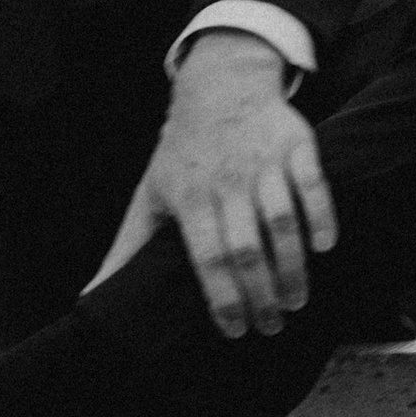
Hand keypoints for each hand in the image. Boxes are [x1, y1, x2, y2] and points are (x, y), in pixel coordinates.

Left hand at [88, 29, 337, 339]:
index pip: (207, 258)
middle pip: (246, 249)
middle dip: (261, 295)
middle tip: (271, 327)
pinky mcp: (295, 146)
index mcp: (189, 198)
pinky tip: (324, 247)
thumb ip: (128, 247)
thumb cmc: (183, 152)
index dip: (222, 298)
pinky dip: (322, 217)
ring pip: (282, 222)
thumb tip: (91, 296)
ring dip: (292, 267)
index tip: (236, 331)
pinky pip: (313, 185)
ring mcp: (263, 162)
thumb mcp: (150, 194)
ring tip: (296, 301)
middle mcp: (226, 181)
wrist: (220, 85)